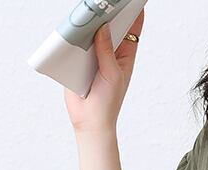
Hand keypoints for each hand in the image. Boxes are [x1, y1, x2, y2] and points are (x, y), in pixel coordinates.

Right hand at [64, 10, 144, 134]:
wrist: (89, 120)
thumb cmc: (107, 102)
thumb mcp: (112, 74)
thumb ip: (107, 51)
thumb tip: (103, 28)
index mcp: (124, 56)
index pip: (132, 30)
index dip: (134, 14)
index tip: (134, 0)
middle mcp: (109, 52)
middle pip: (110, 25)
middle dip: (108, 11)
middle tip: (106, 0)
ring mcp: (93, 54)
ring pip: (90, 31)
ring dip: (88, 21)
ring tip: (89, 8)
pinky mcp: (77, 59)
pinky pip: (75, 42)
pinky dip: (73, 34)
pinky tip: (73, 26)